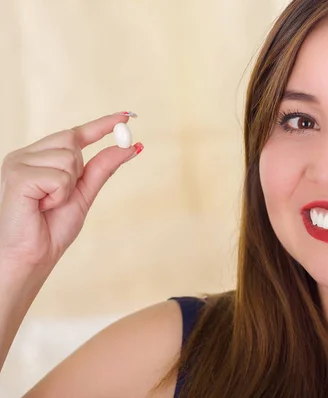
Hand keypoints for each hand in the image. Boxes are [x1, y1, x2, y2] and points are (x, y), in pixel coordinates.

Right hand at [0, 113, 142, 278]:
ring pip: (69, 158)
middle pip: (71, 140)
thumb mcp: (84, 194)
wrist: (30, 256)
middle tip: (62, 195)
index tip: (126, 115)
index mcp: (40, 158)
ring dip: (68, 186)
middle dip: (78, 168)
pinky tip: (41, 206)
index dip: (101, 124)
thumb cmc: (50, 228)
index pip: (74, 133)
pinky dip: (59, 195)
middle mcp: (26, 155)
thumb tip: (130, 147)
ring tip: (48, 204)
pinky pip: (60, 177)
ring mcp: (19, 162)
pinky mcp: (17, 175)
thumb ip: (102, 169)